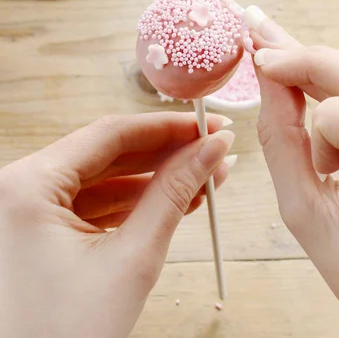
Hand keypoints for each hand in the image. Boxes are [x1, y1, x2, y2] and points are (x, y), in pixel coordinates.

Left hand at [0, 113, 233, 337]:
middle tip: (213, 146)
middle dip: (167, 152)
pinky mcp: (44, 230)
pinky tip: (177, 199)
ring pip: (106, 177)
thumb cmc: (67, 336)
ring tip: (206, 176)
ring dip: (156, 178)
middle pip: (109, 153)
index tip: (209, 124)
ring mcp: (31, 209)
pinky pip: (96, 203)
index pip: (111, 134)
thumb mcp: (133, 258)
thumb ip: (174, 192)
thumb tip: (212, 149)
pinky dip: (136, 202)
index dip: (168, 126)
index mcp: (28, 185)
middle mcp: (23, 188)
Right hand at [244, 5, 338, 337]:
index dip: (312, 83)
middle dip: (303, 55)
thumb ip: (283, 143)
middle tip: (256, 32)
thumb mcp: (306, 214)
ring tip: (270, 54)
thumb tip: (267, 82)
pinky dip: (330, 81)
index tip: (262, 63)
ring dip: (314, 65)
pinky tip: (300, 78)